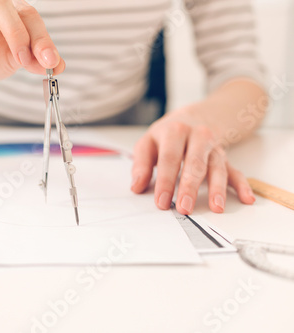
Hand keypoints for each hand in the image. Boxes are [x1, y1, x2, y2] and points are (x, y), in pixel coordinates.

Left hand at [130, 106, 255, 214]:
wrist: (193, 117)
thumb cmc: (166, 135)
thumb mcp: (147, 143)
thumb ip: (141, 164)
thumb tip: (136, 186)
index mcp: (174, 132)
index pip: (169, 159)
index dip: (165, 181)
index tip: (161, 202)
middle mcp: (197, 136)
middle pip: (194, 164)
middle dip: (190, 187)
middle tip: (184, 208)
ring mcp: (213, 147)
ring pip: (217, 167)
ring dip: (217, 188)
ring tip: (216, 207)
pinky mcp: (224, 156)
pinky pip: (235, 171)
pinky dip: (242, 185)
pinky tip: (247, 198)